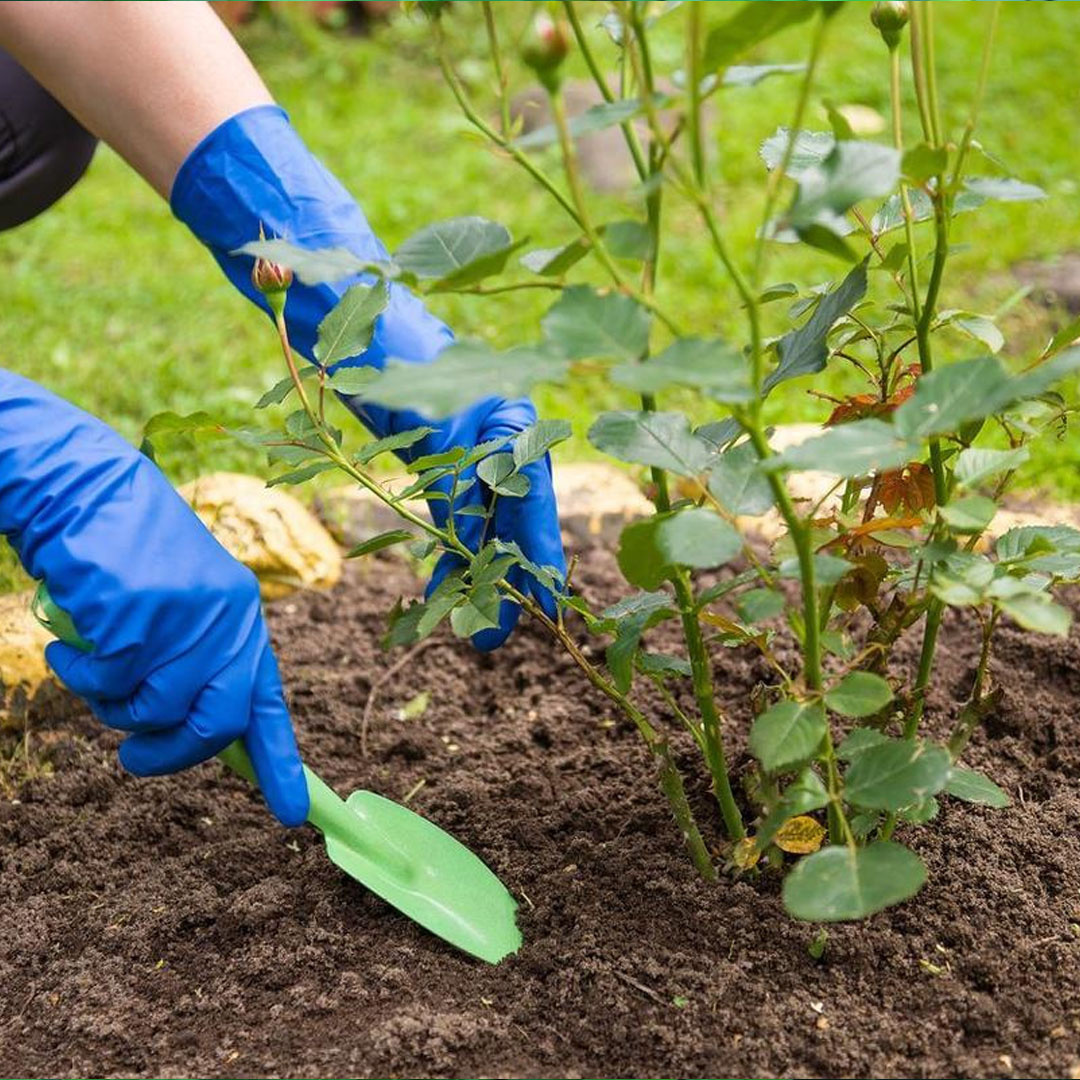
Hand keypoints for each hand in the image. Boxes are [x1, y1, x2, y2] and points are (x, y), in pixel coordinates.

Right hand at [0, 371, 308, 825]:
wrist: (88, 491)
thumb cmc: (129, 558)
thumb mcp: (181, 607)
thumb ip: (195, 660)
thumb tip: (196, 729)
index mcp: (242, 619)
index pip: (267, 701)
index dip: (279, 761)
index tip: (294, 813)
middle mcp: (227, 620)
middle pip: (214, 723)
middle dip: (170, 755)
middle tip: (134, 759)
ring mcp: (187, 617)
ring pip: (154, 709)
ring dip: (114, 707)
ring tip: (95, 672)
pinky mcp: (141, 614)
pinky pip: (110, 681)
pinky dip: (83, 675)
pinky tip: (73, 646)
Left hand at [172, 105, 566, 646]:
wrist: (345, 305)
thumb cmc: (391, 351)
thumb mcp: (428, 427)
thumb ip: (451, 488)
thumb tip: (468, 552)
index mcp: (513, 423)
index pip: (532, 505)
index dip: (536, 560)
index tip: (544, 607)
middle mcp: (501, 436)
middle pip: (511, 520)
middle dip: (504, 576)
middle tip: (497, 631)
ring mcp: (472, 445)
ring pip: (480, 520)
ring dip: (472, 568)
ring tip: (467, 622)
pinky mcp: (441, 451)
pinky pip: (450, 509)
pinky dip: (444, 543)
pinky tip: (438, 581)